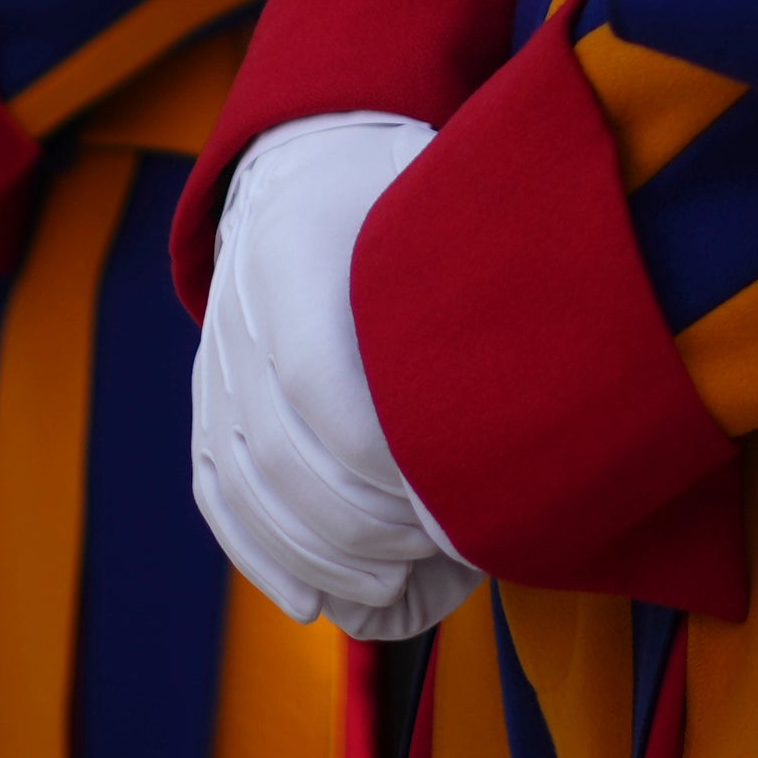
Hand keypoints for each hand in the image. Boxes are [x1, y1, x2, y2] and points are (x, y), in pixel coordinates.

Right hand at [188, 114, 476, 641]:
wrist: (301, 156)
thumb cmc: (402, 182)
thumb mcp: (441, 188)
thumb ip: (481, 256)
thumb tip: (550, 368)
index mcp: (294, 240)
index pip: (315, 373)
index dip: (380, 456)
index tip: (451, 496)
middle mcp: (237, 301)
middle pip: (279, 447)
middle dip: (360, 524)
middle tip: (440, 552)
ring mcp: (213, 354)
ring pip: (244, 480)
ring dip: (317, 553)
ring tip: (392, 584)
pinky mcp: (207, 395)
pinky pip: (217, 487)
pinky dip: (260, 554)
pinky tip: (312, 602)